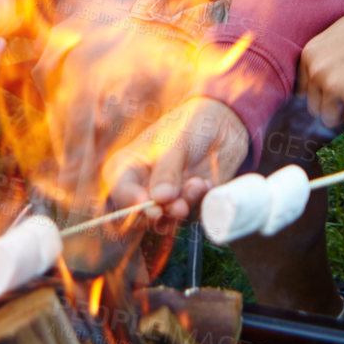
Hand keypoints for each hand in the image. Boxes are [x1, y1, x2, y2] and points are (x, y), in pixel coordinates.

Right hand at [104, 97, 249, 222]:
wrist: (225, 123)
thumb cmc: (192, 124)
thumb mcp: (177, 141)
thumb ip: (167, 169)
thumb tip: (159, 199)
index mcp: (129, 167)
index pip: (119, 189)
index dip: (129, 199)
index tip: (147, 202)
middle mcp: (144, 188)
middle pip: (139, 215)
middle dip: (158, 213)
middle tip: (177, 206)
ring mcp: (167, 200)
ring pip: (166, 220)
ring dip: (181, 209)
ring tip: (197, 185)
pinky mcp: (189, 206)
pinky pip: (191, 217)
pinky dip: (199, 204)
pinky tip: (206, 183)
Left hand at [297, 0, 343, 129]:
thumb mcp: (339, 34)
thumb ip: (326, 58)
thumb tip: (323, 84)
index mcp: (310, 54)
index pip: (304, 91)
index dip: (323, 93)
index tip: (340, 89)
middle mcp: (317, 70)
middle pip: (315, 108)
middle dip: (336, 104)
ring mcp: (334, 84)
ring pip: (331, 119)